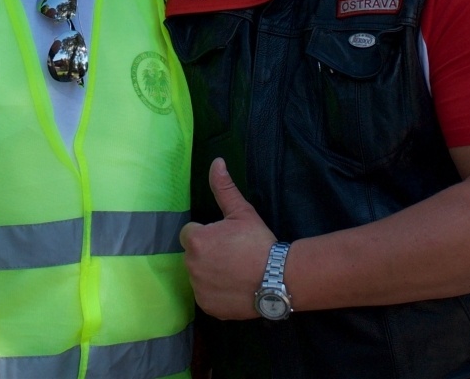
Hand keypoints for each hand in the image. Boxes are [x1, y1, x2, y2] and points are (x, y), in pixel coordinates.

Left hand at [179, 158, 277, 319]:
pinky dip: (215, 293)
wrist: (278, 279)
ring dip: (210, 273)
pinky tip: (233, 287)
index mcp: (197, 241)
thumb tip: (216, 162)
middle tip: (232, 255)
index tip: (226, 239)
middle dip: (207, 254)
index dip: (208, 235)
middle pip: (193, 255)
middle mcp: (192, 266)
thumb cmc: (259, 242)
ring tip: (235, 271)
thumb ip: (224, 188)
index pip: (191, 233)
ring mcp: (199, 289)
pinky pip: (205, 296)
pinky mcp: (207, 307)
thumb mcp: (242, 212)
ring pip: (198, 276)